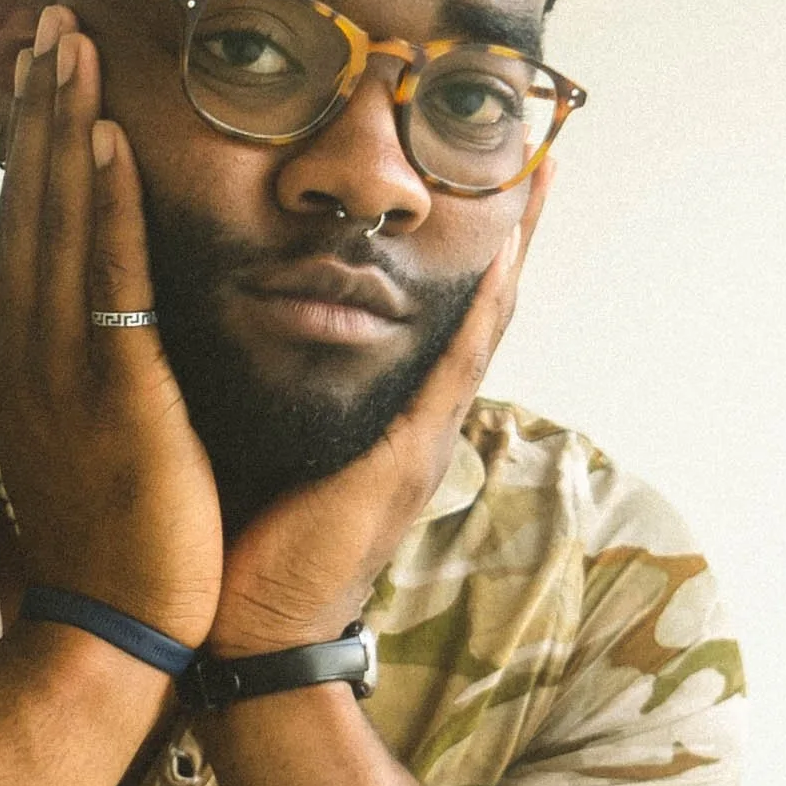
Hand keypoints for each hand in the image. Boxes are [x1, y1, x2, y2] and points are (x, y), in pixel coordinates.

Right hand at [0, 4, 222, 647]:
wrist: (106, 633)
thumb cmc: (110, 546)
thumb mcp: (84, 441)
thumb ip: (85, 375)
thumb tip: (96, 327)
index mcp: (25, 358)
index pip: (25, 228)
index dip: (30, 145)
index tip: (41, 70)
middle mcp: (30, 350)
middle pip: (29, 204)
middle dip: (40, 108)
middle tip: (49, 18)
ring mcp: (64, 369)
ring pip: (58, 223)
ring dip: (63, 127)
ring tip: (70, 43)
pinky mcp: (115, 392)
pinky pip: (106, 280)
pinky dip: (102, 206)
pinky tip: (105, 140)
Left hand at [207, 212, 532, 654]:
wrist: (253, 635)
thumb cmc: (247, 543)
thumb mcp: (267, 441)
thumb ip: (277, 390)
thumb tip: (246, 325)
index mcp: (387, 413)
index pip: (438, 312)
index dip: (466, 247)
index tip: (479, 176)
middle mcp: (418, 419)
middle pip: (479, 305)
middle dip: (511, 230)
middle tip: (535, 150)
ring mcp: (424, 439)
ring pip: (483, 325)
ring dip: (516, 251)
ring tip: (539, 176)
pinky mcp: (408, 462)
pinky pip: (454, 374)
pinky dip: (484, 317)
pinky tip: (507, 261)